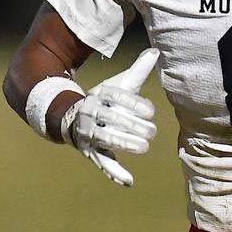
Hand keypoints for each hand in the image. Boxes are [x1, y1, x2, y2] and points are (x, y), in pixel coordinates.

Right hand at [62, 48, 158, 186]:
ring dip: (125, 144)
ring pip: (106, 138)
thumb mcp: (121, 84)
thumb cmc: (107, 99)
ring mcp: (88, 132)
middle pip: (112, 119)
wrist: (75, 116)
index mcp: (100, 93)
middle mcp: (91, 111)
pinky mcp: (89, 150)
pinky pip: (101, 161)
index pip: (117, 97)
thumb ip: (138, 70)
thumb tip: (156, 51)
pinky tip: (129, 181)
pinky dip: (114, 172)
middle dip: (133, 126)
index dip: (134, 104)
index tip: (151, 111)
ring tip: (144, 147)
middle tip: (152, 132)